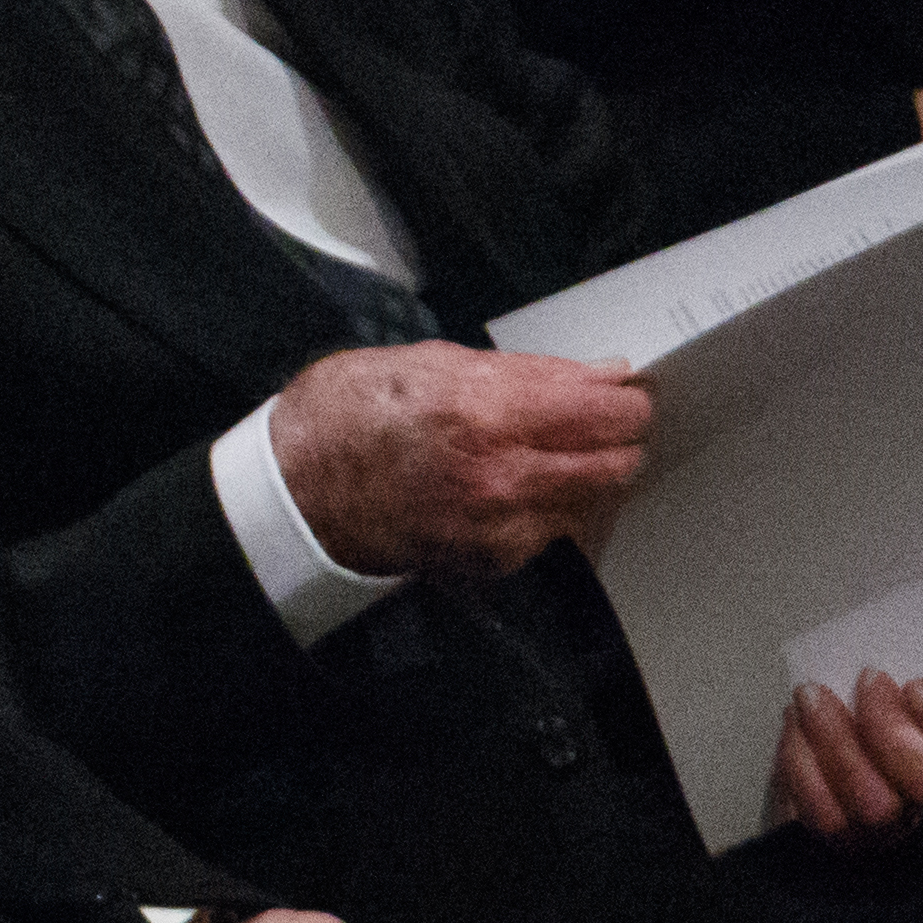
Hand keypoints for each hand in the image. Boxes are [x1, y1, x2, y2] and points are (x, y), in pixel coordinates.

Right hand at [270, 345, 648, 577]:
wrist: (297, 492)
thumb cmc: (348, 418)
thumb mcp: (434, 362)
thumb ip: (527, 372)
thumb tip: (594, 376)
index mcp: (487, 411)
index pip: (608, 411)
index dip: (626, 398)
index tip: (623, 391)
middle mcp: (500, 475)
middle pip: (616, 460)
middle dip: (617, 437)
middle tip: (602, 422)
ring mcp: (497, 526)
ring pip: (592, 501)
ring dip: (587, 476)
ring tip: (552, 454)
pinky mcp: (489, 560)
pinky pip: (551, 533)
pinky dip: (549, 510)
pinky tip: (516, 489)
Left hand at [770, 669, 922, 849]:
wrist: (817, 757)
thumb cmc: (877, 709)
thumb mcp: (917, 676)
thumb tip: (921, 645)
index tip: (918, 689)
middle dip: (891, 730)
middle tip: (869, 682)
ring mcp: (896, 836)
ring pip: (875, 805)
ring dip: (836, 739)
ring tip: (814, 696)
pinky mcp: (845, 845)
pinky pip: (825, 816)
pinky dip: (802, 763)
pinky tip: (797, 728)